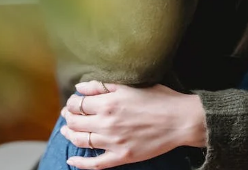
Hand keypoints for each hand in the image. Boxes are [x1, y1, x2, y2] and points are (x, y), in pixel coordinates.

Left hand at [60, 81, 207, 168]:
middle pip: (75, 122)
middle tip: (67, 115)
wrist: (181, 121)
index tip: (73, 103)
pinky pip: (95, 164)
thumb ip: (102, 86)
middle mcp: (107, 123)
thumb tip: (79, 88)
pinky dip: (80, 164)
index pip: (77, 104)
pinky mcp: (121, 157)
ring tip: (67, 131)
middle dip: (68, 117)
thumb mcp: (130, 85)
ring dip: (69, 135)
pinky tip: (71, 161)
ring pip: (80, 140)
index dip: (72, 103)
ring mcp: (113, 142)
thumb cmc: (159, 99)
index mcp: (108, 103)